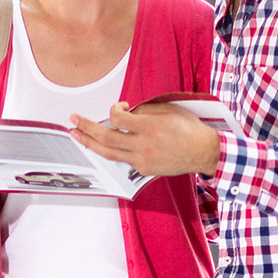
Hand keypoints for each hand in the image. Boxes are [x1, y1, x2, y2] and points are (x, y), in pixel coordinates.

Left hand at [70, 102, 221, 177]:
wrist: (204, 152)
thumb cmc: (189, 129)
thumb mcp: (169, 110)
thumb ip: (143, 111)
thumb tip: (124, 112)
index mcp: (150, 127)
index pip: (117, 119)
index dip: (113, 110)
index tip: (118, 107)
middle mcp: (143, 145)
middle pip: (106, 138)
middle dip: (86, 128)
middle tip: (73, 120)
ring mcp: (142, 160)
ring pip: (108, 153)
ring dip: (89, 143)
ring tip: (75, 135)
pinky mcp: (144, 170)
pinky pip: (122, 160)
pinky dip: (111, 151)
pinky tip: (102, 145)